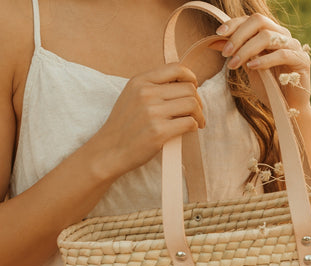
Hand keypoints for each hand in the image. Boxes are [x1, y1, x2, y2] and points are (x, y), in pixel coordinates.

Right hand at [89, 63, 204, 180]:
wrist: (110, 150)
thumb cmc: (124, 126)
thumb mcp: (131, 96)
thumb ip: (153, 88)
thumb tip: (184, 85)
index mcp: (140, 81)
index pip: (176, 69)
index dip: (191, 77)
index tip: (194, 87)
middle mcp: (146, 93)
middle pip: (189, 89)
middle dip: (198, 101)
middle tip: (197, 111)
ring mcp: (153, 112)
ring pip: (192, 105)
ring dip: (199, 114)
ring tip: (197, 122)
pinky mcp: (159, 131)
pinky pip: (189, 123)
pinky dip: (194, 126)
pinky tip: (191, 130)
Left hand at [214, 14, 310, 112]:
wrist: (288, 109)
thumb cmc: (270, 89)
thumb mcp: (249, 69)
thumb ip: (238, 54)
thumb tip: (215, 42)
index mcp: (272, 34)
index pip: (252, 20)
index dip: (235, 24)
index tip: (218, 34)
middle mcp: (284, 36)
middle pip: (259, 21)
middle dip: (239, 35)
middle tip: (226, 53)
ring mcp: (294, 46)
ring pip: (268, 36)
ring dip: (247, 49)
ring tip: (235, 64)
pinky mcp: (302, 60)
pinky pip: (282, 54)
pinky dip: (264, 60)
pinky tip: (253, 67)